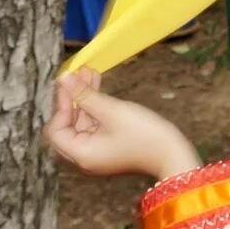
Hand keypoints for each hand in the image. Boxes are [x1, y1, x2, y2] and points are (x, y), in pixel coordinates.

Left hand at [46, 70, 202, 181]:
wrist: (173, 154)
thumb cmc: (144, 135)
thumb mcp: (112, 111)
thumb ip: (85, 95)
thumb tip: (63, 78)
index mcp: (81, 155)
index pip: (56, 130)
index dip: (60, 104)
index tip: (68, 81)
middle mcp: (85, 157)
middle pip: (66, 125)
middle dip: (72, 98)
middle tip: (77, 72)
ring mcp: (96, 152)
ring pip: (81, 121)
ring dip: (84, 98)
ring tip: (90, 71)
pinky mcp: (108, 146)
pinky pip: (94, 124)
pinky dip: (94, 106)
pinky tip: (97, 83)